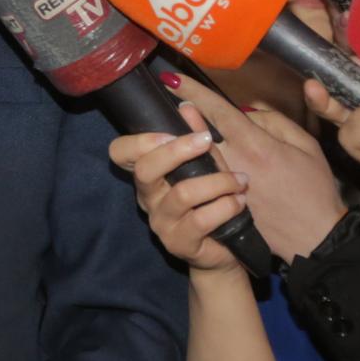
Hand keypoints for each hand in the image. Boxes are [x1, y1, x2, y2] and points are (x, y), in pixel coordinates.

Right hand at [109, 117, 245, 273]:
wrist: (223, 253)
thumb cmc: (212, 203)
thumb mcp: (207, 168)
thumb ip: (197, 141)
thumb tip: (188, 107)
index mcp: (148, 175)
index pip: (119, 153)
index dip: (140, 140)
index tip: (170, 130)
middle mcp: (148, 198)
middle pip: (146, 169)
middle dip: (178, 150)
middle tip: (206, 141)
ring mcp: (161, 223)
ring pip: (182, 193)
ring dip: (218, 182)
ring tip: (240, 181)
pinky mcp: (180, 243)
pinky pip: (202, 219)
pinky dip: (226, 206)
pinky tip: (239, 202)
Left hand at [174, 75, 346, 262]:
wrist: (317, 238)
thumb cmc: (314, 188)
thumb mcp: (305, 145)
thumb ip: (273, 121)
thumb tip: (244, 110)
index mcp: (255, 144)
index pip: (217, 110)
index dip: (192, 91)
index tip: (172, 77)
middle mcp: (233, 163)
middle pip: (196, 133)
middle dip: (181, 115)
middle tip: (170, 100)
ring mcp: (222, 188)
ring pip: (192, 158)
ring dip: (180, 140)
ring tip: (173, 127)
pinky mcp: (218, 207)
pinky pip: (198, 182)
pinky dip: (189, 167)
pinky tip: (183, 161)